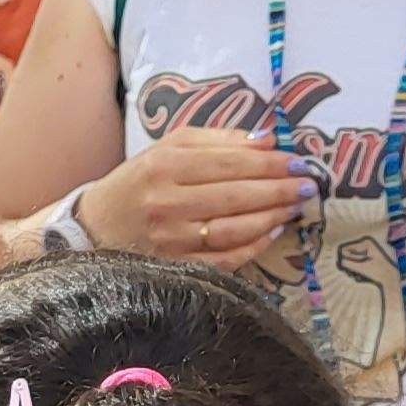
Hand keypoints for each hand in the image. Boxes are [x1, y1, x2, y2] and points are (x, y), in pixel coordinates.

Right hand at [84, 126, 307, 267]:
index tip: (299, 161)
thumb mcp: (168, 149)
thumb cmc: (139, 182)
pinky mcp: (174, 267)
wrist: (95, 226)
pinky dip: (253, 246)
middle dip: (279, 190)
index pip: (229, 163)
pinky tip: (272, 232)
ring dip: (272, 217)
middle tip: (309, 185)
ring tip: (295, 207)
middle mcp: (166, 203)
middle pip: (236, 196)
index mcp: (164, 166)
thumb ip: (217, 139)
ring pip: (233, 229)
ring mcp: (170, 240)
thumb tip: (268, 139)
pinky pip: (224, 260)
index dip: (270, 164)